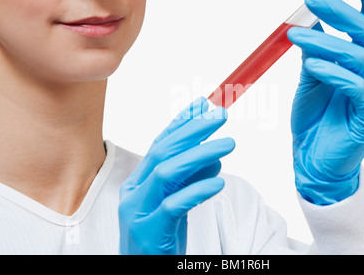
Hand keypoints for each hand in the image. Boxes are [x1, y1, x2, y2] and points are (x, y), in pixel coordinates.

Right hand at [118, 97, 234, 253]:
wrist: (144, 270)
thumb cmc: (161, 235)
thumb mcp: (177, 202)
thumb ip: (190, 179)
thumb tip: (214, 156)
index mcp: (140, 180)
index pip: (161, 143)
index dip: (182, 122)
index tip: (203, 104)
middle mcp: (135, 190)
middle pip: (163, 151)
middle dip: (193, 130)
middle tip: (220, 115)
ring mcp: (138, 210)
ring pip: (167, 173)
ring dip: (200, 155)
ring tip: (228, 144)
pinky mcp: (149, 230)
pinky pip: (174, 206)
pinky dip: (197, 191)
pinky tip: (217, 184)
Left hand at [287, 0, 363, 204]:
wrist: (314, 158)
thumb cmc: (315, 118)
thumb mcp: (311, 78)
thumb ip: (315, 52)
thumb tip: (308, 22)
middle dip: (339, 11)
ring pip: (358, 57)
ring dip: (325, 42)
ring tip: (296, 35)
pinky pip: (356, 86)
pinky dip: (333, 73)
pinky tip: (314, 66)